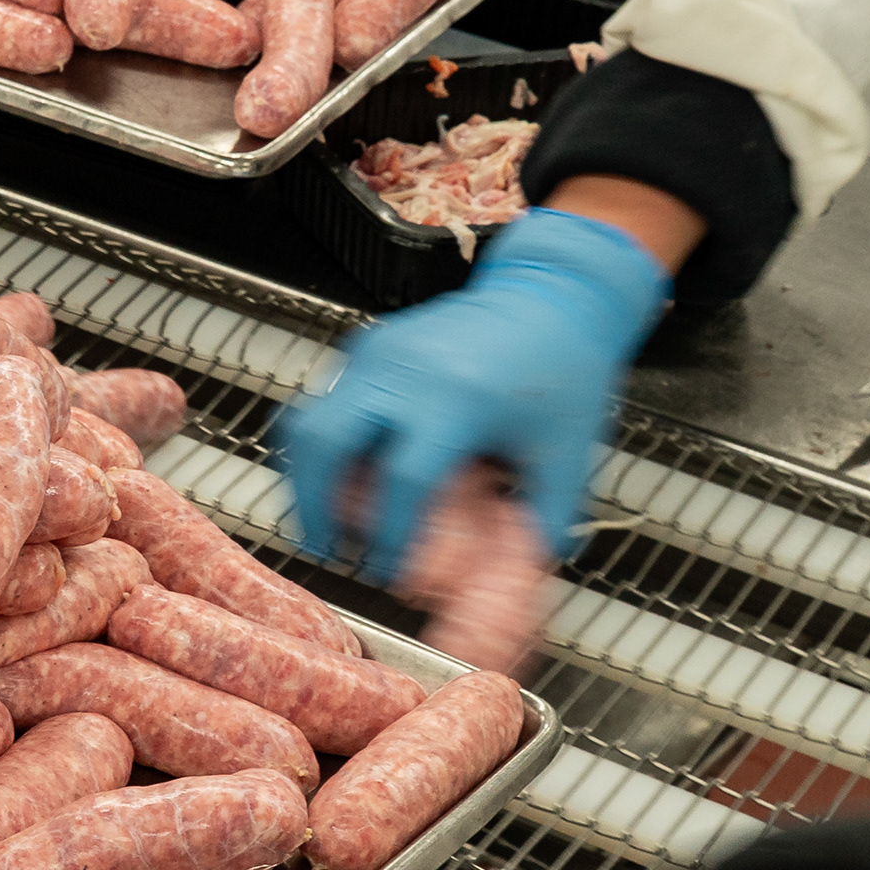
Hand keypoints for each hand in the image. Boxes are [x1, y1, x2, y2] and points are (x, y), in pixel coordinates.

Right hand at [273, 206, 669, 579]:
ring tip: (317, 518)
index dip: (389, 535)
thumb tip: (518, 574)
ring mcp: (377, 353)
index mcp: (457, 398)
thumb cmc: (563, 369)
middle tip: (326, 548)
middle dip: (315, 506)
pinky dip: (317, 446)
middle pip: (326, 444)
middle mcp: (405, 371)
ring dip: (303, 477)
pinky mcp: (367, 347)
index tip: (390, 569)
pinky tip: (335, 476)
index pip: (402, 479)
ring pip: (306, 421)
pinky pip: (320, 401)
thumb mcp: (566, 454)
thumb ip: (542, 522)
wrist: (553, 296)